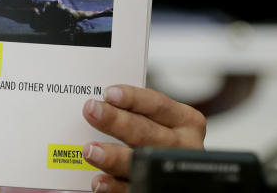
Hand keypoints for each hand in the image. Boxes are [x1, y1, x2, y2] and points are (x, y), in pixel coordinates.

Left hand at [81, 85, 205, 192]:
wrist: (172, 169)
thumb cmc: (158, 135)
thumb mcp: (161, 120)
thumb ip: (136, 113)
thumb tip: (100, 104)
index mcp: (185, 120)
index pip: (157, 104)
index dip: (133, 98)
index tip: (109, 93)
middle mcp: (182, 144)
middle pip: (146, 131)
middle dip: (116, 121)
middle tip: (91, 111)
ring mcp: (168, 168)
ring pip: (140, 161)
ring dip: (112, 156)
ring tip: (90, 150)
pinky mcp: (156, 189)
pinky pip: (134, 188)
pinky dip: (115, 186)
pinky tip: (99, 181)